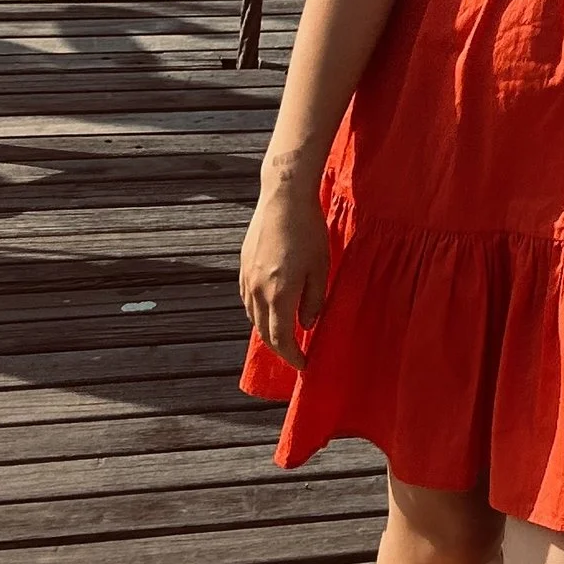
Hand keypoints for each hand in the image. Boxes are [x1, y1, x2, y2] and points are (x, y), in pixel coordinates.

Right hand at [240, 173, 330, 363]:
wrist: (283, 197)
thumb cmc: (308, 231)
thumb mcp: (321, 267)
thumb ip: (314, 300)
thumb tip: (306, 326)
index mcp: (279, 294)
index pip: (281, 338)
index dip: (292, 356)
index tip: (304, 365)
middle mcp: (257, 291)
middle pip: (264, 332)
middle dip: (280, 347)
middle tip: (295, 353)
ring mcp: (247, 278)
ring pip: (252, 316)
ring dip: (267, 330)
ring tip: (283, 333)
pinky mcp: (242, 265)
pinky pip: (247, 299)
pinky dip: (257, 311)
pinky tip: (269, 308)